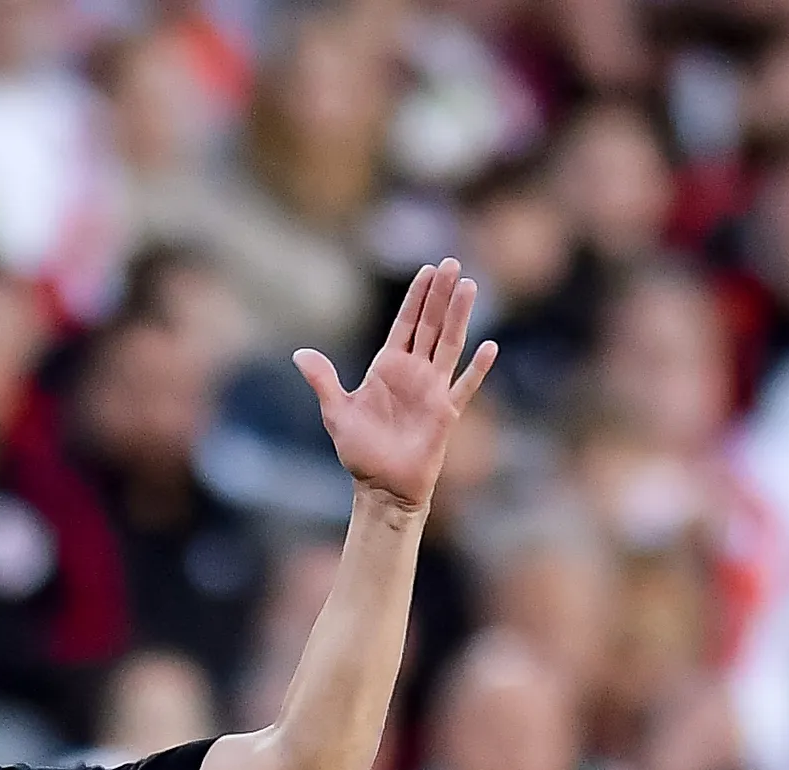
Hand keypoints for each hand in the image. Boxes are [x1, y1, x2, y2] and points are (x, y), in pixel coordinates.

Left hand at [295, 259, 497, 513]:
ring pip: (449, 344)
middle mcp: (414, 373)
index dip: (417, 296)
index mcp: (388, 367)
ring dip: (459, 316)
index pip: (406, 323)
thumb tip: (299, 354)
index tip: (428, 269)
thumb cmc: (360, 452)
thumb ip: (323, 381)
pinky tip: (489, 347)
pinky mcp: (445, 414)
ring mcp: (432, 391)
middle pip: (430, 324)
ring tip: (468, 286)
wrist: (381, 488)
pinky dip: (477, 369)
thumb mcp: (336, 413)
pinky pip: (465, 386)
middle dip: (440, 294)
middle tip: (451, 263)